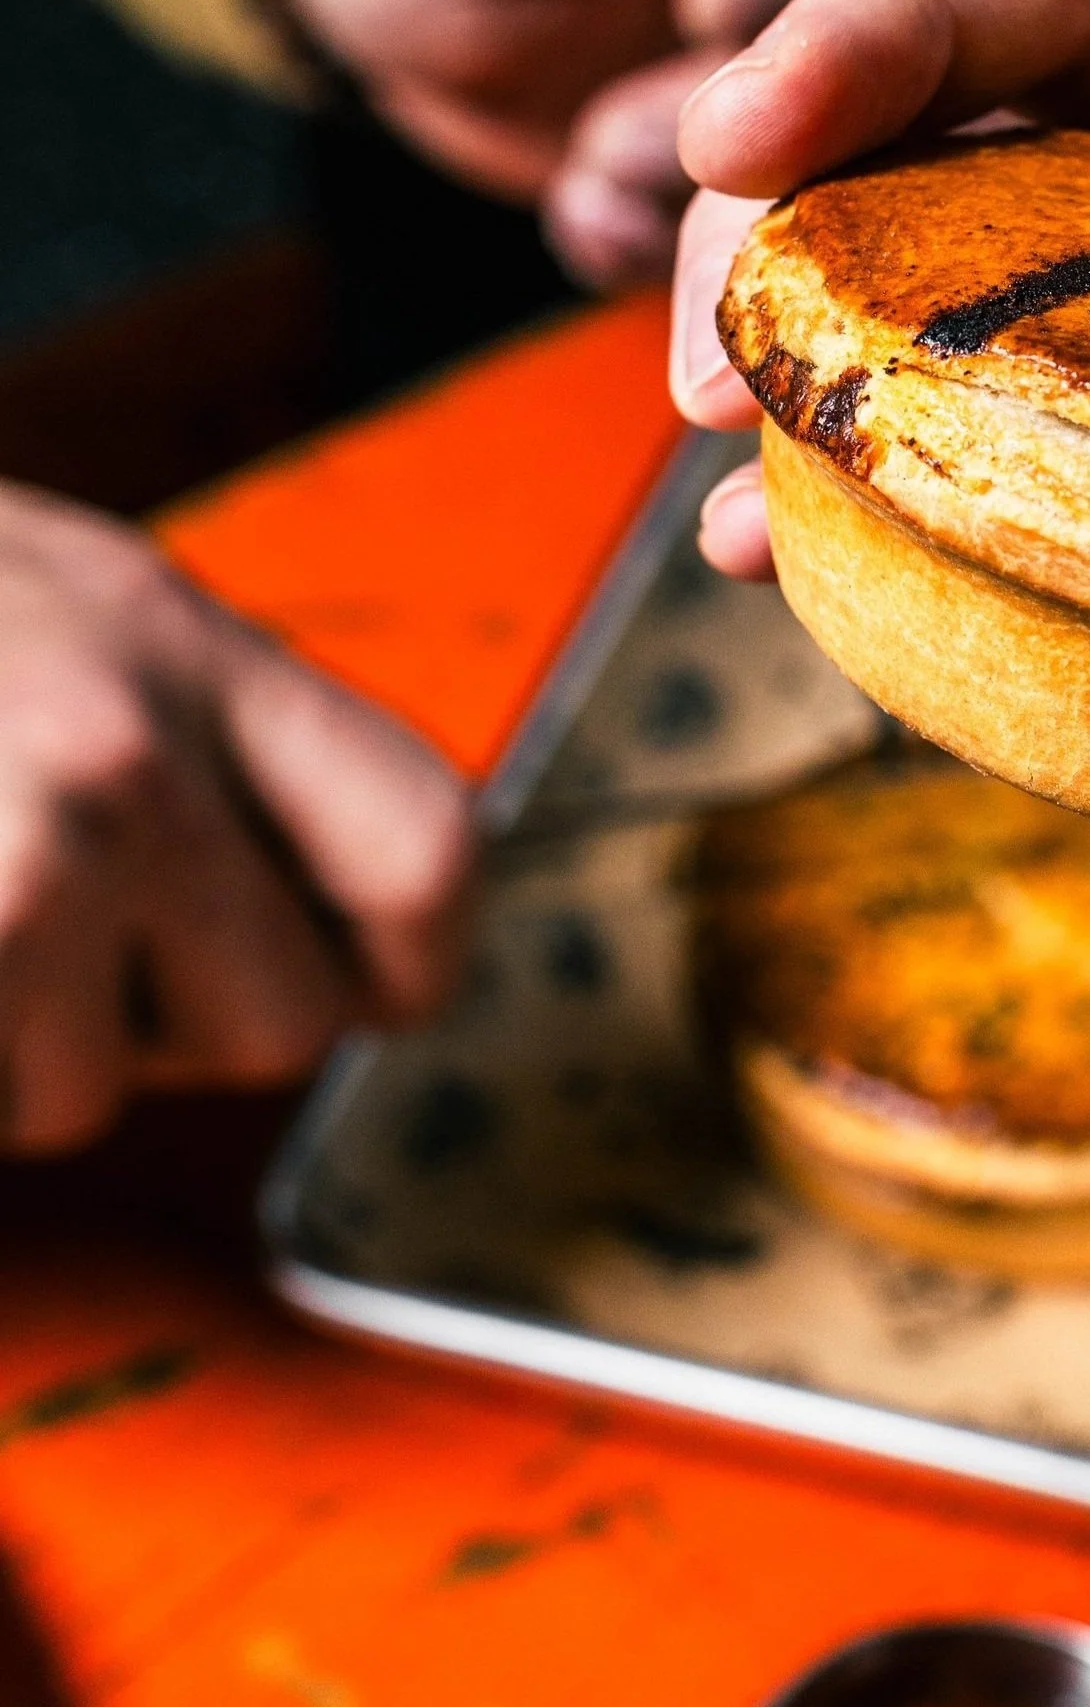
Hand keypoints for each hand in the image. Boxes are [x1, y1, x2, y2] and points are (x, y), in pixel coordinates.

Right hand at [0, 487, 474, 1151]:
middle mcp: (128, 746)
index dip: (407, 962)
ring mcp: (19, 850)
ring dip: (15, 1054)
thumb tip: (360, 924)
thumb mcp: (82, 610)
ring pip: (91, 1096)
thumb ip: (227, 745)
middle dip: (168, 1027)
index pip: (432, 856)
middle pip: (279, 1024)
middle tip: (52, 932)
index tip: (348, 979)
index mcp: (193, 650)